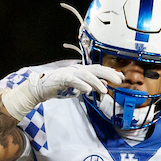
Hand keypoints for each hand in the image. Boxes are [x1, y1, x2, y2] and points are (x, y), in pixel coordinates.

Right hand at [1, 65, 123, 119]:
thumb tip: (104, 87)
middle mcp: (77, 69)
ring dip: (97, 83)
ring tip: (104, 90)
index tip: (121, 77)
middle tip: (119, 81)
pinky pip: (74, 81)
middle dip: (109, 74)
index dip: (110, 72)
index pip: (99, 69)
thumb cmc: (58, 87)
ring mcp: (70, 73)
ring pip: (87, 75)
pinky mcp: (62, 78)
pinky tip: (88, 90)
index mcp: (81, 71)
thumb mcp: (77, 88)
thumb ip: (90, 86)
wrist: (40, 88)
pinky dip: (81, 85)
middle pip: (96, 69)